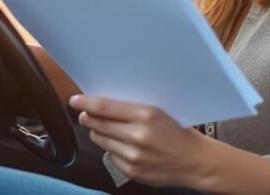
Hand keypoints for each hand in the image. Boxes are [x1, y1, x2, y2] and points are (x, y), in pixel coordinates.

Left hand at [68, 94, 210, 188]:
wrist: (194, 161)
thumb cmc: (178, 132)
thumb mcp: (159, 111)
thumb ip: (131, 107)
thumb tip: (102, 103)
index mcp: (146, 115)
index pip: (105, 106)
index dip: (86, 102)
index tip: (75, 100)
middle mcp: (138, 136)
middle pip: (99, 124)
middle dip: (88, 117)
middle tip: (84, 112)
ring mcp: (134, 155)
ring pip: (101, 139)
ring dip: (96, 132)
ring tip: (100, 126)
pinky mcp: (131, 170)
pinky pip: (110, 155)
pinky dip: (110, 147)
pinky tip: (119, 142)